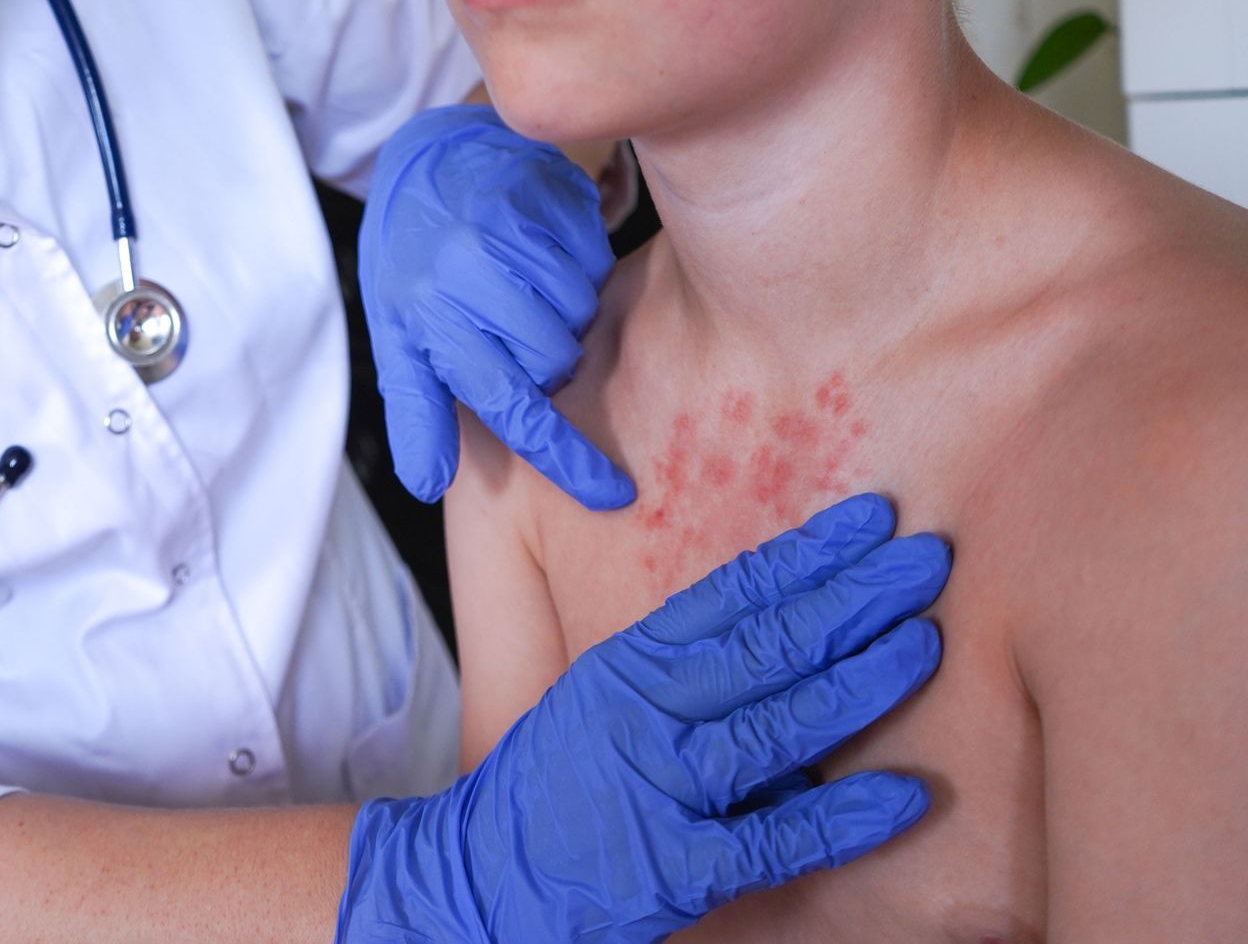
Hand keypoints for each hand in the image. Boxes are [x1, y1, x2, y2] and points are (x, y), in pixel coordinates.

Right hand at [337, 495, 948, 942]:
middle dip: (854, 597)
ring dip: (860, 683)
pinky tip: (907, 796)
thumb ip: (678, 669)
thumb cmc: (548, 786)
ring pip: (779, 726)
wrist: (478, 880)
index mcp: (625, 667)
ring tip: (925, 642)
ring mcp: (662, 791)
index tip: (871, 522)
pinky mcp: (678, 869)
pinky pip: (777, 840)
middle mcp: (644, 716)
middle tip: (926, 559)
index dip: (808, 554)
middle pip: (766, 644)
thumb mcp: (597, 699)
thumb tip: (784, 632)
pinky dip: (845, 819)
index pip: (730, 594)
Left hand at [361, 104, 631, 509]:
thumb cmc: (416, 268)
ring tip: (527, 290)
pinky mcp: (546, 191)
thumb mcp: (400, 339)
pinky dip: (579, 268)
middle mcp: (464, 267)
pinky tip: (544, 255)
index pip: (506, 402)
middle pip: (554, 358)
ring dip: (565, 314)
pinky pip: (593, 259)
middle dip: (547, 361)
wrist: (431, 167)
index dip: (561, 454)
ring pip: (579, 310)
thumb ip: (418, 411)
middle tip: (518, 331)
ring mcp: (508, 224)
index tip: (609, 492)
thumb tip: (428, 483)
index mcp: (427, 313)